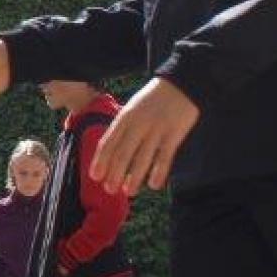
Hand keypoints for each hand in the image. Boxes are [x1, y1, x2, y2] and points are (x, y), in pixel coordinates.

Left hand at [92, 77, 201, 194]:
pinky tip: (153, 185)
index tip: (95, 177)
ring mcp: (156, 129)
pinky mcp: (174, 133)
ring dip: (134, 177)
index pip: (109, 142)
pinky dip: (159, 172)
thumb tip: (110, 151)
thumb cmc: (153, 100)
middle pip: (123, 153)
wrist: (181, 84)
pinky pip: (164, 156)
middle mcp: (138, 124)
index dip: (101, 161)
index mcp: (125, 117)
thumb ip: (122, 127)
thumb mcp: (133, 109)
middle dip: (114, 173)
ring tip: (128, 192)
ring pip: (142, 158)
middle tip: (109, 189)